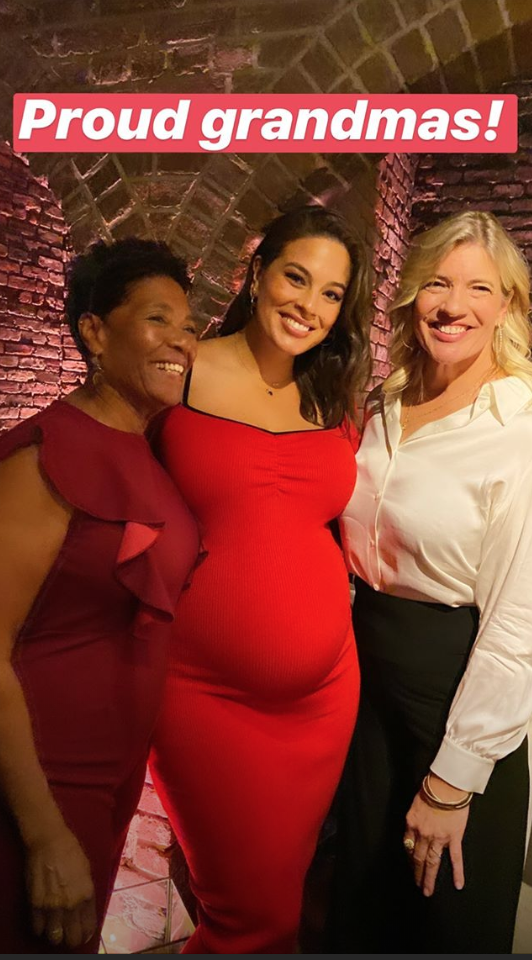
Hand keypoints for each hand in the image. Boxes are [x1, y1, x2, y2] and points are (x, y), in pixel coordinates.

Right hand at [25, 827, 96, 948]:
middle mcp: (71, 904)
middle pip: (72, 938)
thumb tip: (84, 910)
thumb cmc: (71, 851)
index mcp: (87, 895)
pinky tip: (44, 920)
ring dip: (56, 934)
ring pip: (55, 938)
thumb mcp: (87, 872)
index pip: (88, 927)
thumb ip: (86, 894)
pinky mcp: (35, 905)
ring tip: (56, 927)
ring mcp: (52, 906)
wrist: (49, 841)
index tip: (83, 934)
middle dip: (72, 938)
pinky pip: (38, 928)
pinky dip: (41, 928)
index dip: (85, 934)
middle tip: (69, 933)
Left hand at [403, 778, 469, 896]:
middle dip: (416, 873)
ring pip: (432, 862)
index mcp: (412, 823)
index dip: (409, 857)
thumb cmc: (432, 788)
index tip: (411, 865)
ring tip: (428, 890)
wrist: (447, 785)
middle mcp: (423, 834)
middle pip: (417, 857)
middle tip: (417, 885)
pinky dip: (457, 872)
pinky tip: (458, 884)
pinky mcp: (453, 837)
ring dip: (429, 878)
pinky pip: (455, 858)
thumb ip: (415, 818)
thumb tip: (416, 827)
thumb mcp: (416, 802)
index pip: (408, 845)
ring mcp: (438, 837)